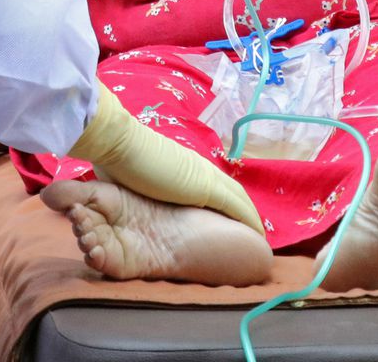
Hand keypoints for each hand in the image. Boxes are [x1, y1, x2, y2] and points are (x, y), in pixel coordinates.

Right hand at [69, 85, 260, 229]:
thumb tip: (136, 189)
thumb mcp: (135, 174)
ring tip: (258, 233)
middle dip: (242, 208)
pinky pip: (236, 207)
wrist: (119, 142)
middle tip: (252, 227)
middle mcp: (200, 168)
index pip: (212, 184)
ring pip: (238, 198)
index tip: (229, 215)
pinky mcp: (207, 188)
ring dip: (249, 215)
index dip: (223, 198)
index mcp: (185, 165)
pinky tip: (258, 234)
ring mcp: (205, 176)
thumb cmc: (120, 157)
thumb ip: (144, 182)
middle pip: (231, 190)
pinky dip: (249, 220)